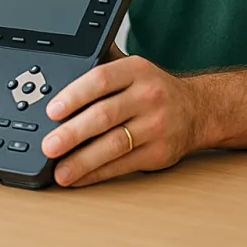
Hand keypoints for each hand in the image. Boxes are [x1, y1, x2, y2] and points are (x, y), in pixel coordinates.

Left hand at [40, 53, 205, 186]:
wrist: (198, 110)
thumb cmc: (153, 89)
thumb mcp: (132, 69)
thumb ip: (100, 69)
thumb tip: (57, 80)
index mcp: (135, 70)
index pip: (100, 79)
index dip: (74, 95)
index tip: (52, 111)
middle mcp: (148, 96)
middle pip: (104, 115)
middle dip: (72, 133)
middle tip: (49, 145)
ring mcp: (156, 126)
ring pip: (114, 145)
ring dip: (83, 161)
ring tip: (60, 170)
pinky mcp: (160, 153)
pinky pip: (123, 165)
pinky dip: (98, 173)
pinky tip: (79, 177)